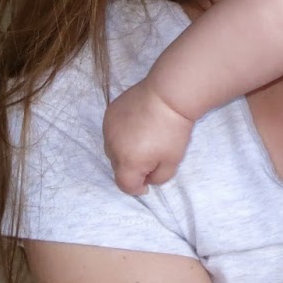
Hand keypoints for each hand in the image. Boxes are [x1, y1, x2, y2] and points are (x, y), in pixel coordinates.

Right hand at [102, 81, 194, 195]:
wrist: (168, 94)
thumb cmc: (173, 130)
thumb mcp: (173, 162)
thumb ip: (158, 178)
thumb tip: (147, 180)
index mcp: (128, 163)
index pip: (125, 185)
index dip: (137, 188)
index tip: (147, 183)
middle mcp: (112, 148)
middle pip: (118, 167)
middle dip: (132, 168)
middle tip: (150, 157)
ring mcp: (108, 129)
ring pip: (112, 149)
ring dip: (124, 151)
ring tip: (143, 140)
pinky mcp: (109, 114)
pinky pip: (112, 132)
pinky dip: (121, 134)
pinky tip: (137, 126)